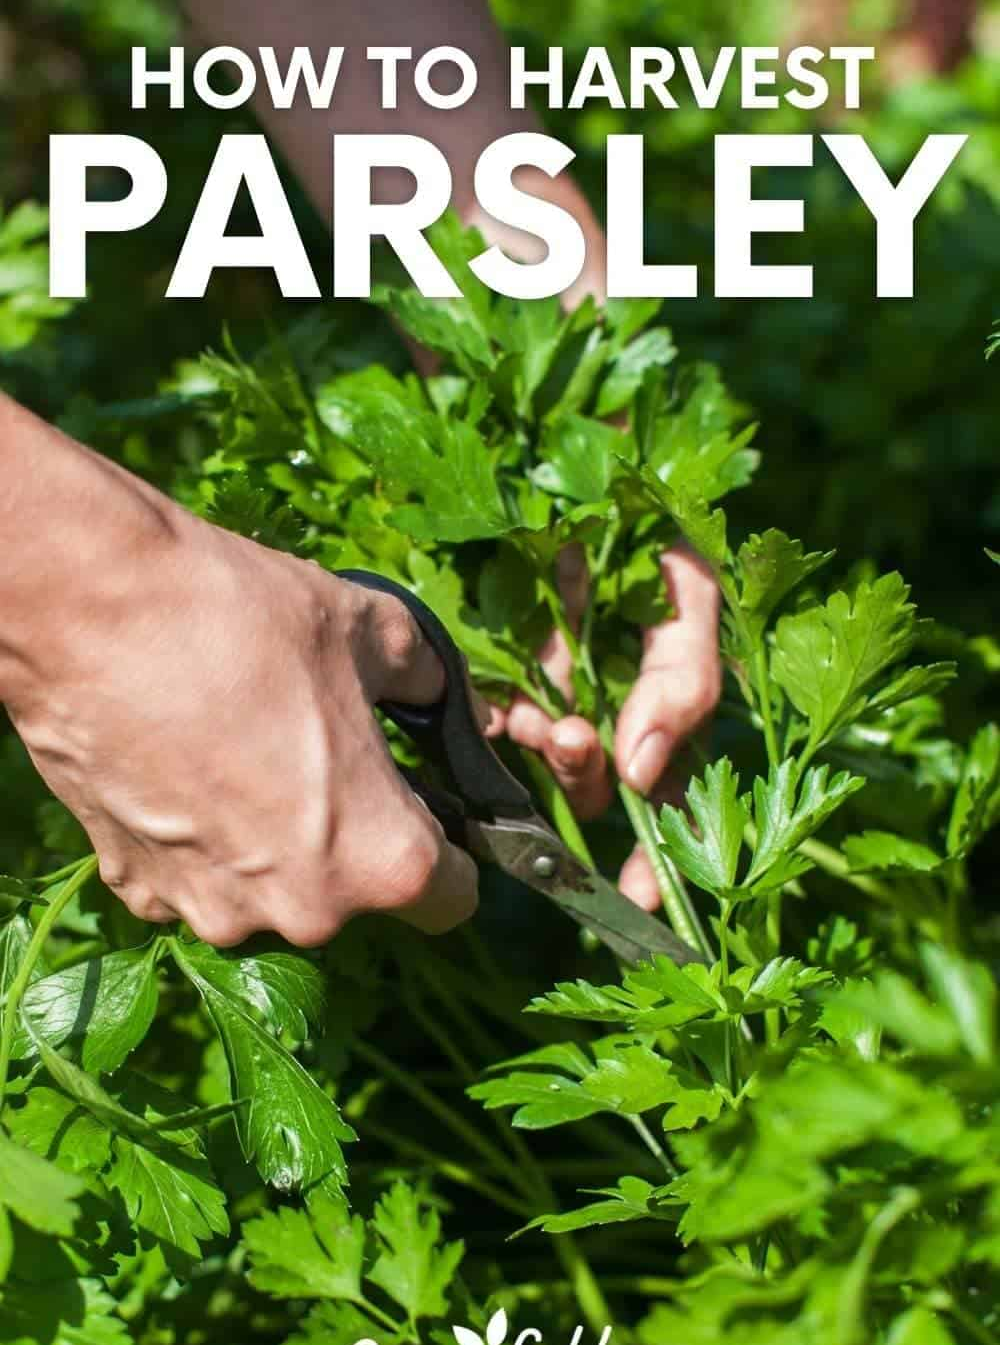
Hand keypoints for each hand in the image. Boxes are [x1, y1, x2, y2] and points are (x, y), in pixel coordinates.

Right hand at [0, 406, 476, 946]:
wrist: (93, 610)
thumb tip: (443, 695)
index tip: (427, 810)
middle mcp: (304, 912)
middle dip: (353, 838)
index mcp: (383, 861)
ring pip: (274, 893)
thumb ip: (426, 680)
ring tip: (246, 752)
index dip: (453, 850)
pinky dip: (204, 842)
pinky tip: (187, 768)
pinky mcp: (139, 891)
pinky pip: (200, 880)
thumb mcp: (369, 632)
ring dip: (275, 844)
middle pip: (356, 895)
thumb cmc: (248, 621)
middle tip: (324, 756)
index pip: (453, 898)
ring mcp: (212, 911)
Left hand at [491, 544, 721, 910]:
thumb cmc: (644, 511)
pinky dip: (492, 714)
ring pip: (547, 749)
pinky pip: (491, 709)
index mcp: (666, 694)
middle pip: (604, 777)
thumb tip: (638, 781)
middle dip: (582, 773)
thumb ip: (681, 682)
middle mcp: (614, 699)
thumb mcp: (690, 588)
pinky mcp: (490, 661)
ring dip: (541, 744)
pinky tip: (494, 701)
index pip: (678, 794)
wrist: (565, 446)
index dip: (665, 855)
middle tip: (566, 739)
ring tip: (535, 710)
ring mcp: (553, 683)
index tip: (640, 898)